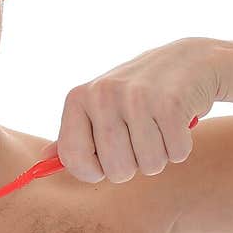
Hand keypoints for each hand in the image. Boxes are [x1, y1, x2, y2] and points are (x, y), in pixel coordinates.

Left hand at [38, 37, 221, 182]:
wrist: (190, 61)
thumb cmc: (139, 94)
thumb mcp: (100, 108)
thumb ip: (74, 135)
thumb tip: (42, 161)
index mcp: (78, 98)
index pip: (73, 160)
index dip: (94, 171)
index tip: (106, 159)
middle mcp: (102, 94)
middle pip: (116, 171)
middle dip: (134, 165)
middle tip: (142, 136)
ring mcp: (137, 97)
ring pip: (149, 166)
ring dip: (161, 155)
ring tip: (160, 127)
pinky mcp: (171, 103)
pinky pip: (176, 154)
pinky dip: (181, 146)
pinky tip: (178, 122)